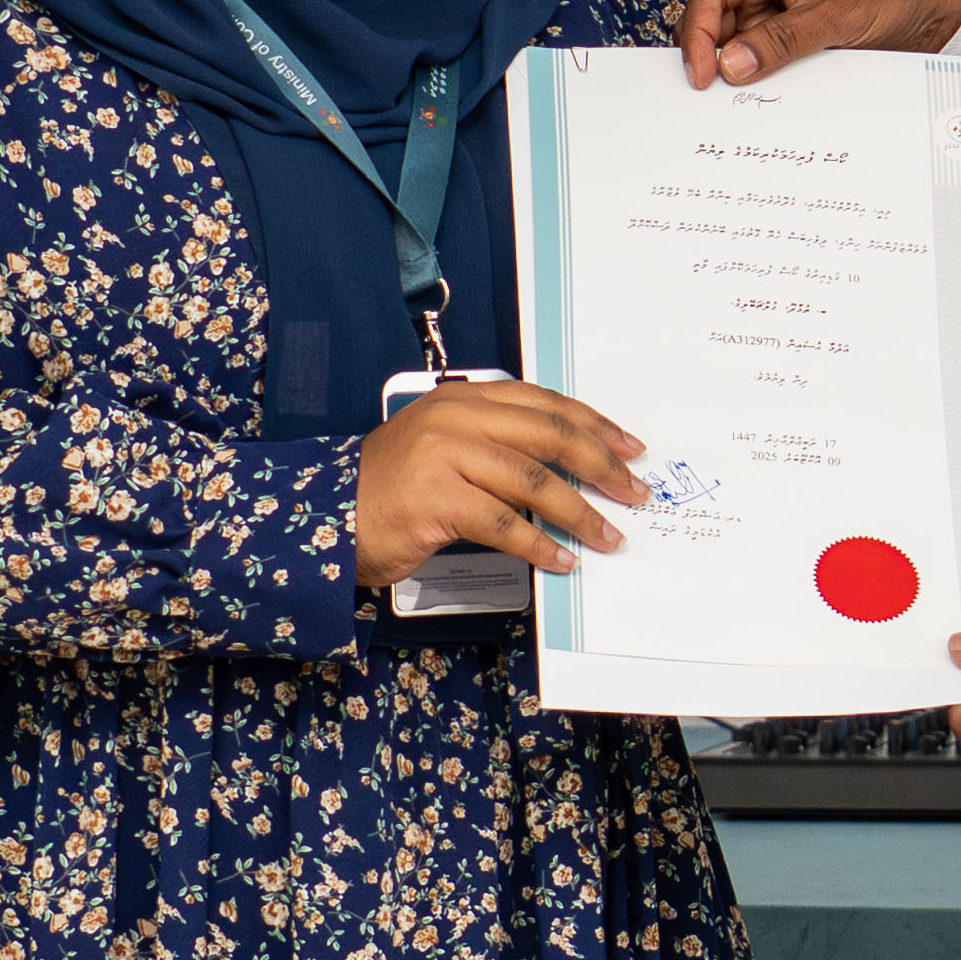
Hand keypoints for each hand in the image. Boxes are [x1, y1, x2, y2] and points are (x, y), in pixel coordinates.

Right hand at [353, 381, 641, 590]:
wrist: (327, 515)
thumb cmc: (393, 489)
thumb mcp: (448, 449)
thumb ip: (500, 447)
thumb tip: (570, 472)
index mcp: (465, 400)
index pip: (546, 404)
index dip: (595, 426)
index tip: (630, 449)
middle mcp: (455, 418)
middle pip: (549, 435)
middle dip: (600, 466)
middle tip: (633, 492)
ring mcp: (442, 455)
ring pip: (532, 481)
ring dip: (579, 512)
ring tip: (607, 535)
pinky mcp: (433, 498)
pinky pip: (502, 524)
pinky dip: (538, 545)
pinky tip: (560, 559)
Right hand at [675, 0, 960, 89]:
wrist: (938, 5)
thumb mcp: (836, 14)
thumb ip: (781, 41)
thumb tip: (731, 64)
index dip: (698, 35)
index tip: (701, 75)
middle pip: (716, 18)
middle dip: (716, 55)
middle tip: (715, 97)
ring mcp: (774, 0)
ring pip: (736, 40)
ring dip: (739, 67)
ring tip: (742, 98)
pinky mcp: (789, 26)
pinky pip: (762, 52)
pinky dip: (761, 72)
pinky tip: (763, 93)